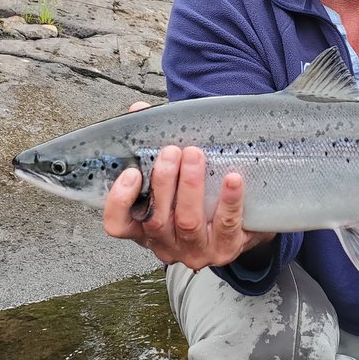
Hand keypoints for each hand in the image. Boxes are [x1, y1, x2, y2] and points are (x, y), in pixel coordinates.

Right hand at [102, 144, 274, 270]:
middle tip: (172, 151)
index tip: (132, 172)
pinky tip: (233, 178)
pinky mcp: (226, 248)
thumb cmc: (198, 196)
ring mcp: (196, 250)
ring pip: (188, 222)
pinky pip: (226, 224)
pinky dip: (229, 200)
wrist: (240, 225)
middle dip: (163, 182)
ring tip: (195, 155)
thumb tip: (138, 109)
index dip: (120, 201)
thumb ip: (152, 144)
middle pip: (156, 219)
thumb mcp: (172, 175)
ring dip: (190, 186)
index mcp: (145, 227)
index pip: (118, 224)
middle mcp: (166, 244)